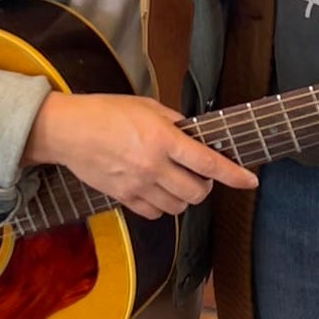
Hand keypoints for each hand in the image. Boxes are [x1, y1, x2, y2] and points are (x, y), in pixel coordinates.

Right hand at [22, 92, 256, 220]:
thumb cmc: (105, 112)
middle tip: (200, 176)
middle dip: (206, 187)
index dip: (235, 175)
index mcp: (163, 139)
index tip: (250, 181)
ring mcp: (138, 185)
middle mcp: (154, 166)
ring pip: (178, 207)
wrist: (67, 131)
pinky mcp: (123, 197)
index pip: (209, 163)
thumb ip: (174, 121)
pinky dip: (162, 207)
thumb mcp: (146, 105)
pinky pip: (153, 213)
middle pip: (197, 192)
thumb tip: (192, 134)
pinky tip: (157, 193)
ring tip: (178, 184)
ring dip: (185, 198)